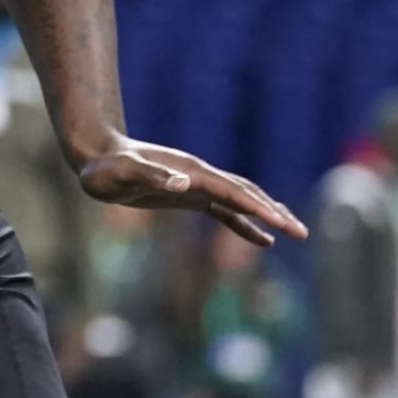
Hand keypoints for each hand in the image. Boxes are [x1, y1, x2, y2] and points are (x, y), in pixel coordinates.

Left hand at [78, 136, 306, 245]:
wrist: (95, 156)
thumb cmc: (104, 168)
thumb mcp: (122, 173)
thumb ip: (151, 176)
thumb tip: (183, 184)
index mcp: (190, 172)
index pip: (232, 191)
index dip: (257, 207)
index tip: (282, 223)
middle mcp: (199, 176)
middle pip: (247, 193)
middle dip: (275, 213)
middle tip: (302, 233)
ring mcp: (195, 185)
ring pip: (241, 200)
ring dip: (268, 216)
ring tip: (295, 233)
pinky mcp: (188, 196)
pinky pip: (224, 212)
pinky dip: (245, 225)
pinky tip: (262, 241)